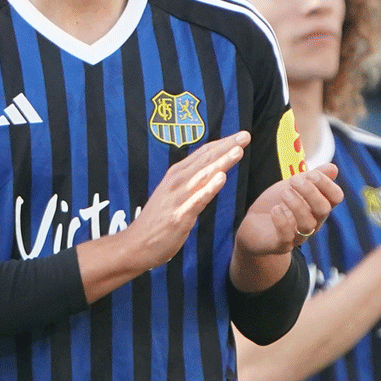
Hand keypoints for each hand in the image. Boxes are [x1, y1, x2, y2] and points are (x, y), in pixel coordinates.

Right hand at [123, 131, 250, 269]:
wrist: (135, 245)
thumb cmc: (157, 221)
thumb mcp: (173, 194)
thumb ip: (190, 182)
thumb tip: (210, 172)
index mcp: (176, 175)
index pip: (203, 154)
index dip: (222, 143)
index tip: (241, 135)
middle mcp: (177, 181)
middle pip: (205, 160)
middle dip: (226, 147)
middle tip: (245, 135)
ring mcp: (178, 198)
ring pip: (203, 176)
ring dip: (221, 162)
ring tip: (238, 150)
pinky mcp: (179, 215)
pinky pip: (197, 200)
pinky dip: (209, 188)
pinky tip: (221, 178)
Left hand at [236, 164, 343, 256]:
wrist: (254, 225)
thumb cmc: (276, 203)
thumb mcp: (292, 186)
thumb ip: (311, 177)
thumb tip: (333, 168)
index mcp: (317, 206)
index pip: (335, 197)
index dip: (327, 184)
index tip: (311, 174)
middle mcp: (312, 222)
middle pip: (324, 209)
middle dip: (310, 192)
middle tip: (294, 180)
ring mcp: (297, 235)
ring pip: (308, 224)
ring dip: (297, 205)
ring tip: (284, 193)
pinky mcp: (280, 245)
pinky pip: (286, 238)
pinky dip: (282, 222)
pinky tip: (275, 210)